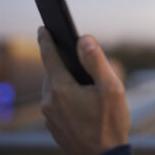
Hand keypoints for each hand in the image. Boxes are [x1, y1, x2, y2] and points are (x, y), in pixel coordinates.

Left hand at [38, 27, 130, 154]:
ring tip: (89, 89)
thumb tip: (84, 39)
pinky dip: (67, 97)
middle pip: (54, 72)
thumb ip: (96, 60)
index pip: (49, 56)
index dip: (46, 40)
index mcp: (61, 88)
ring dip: (67, 82)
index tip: (43, 28)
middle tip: (85, 67)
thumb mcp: (111, 88)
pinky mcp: (54, 126)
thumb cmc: (110, 124)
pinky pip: (57, 104)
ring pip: (55, 89)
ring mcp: (50, 116)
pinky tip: (84, 105)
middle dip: (66, 65)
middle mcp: (50, 102)